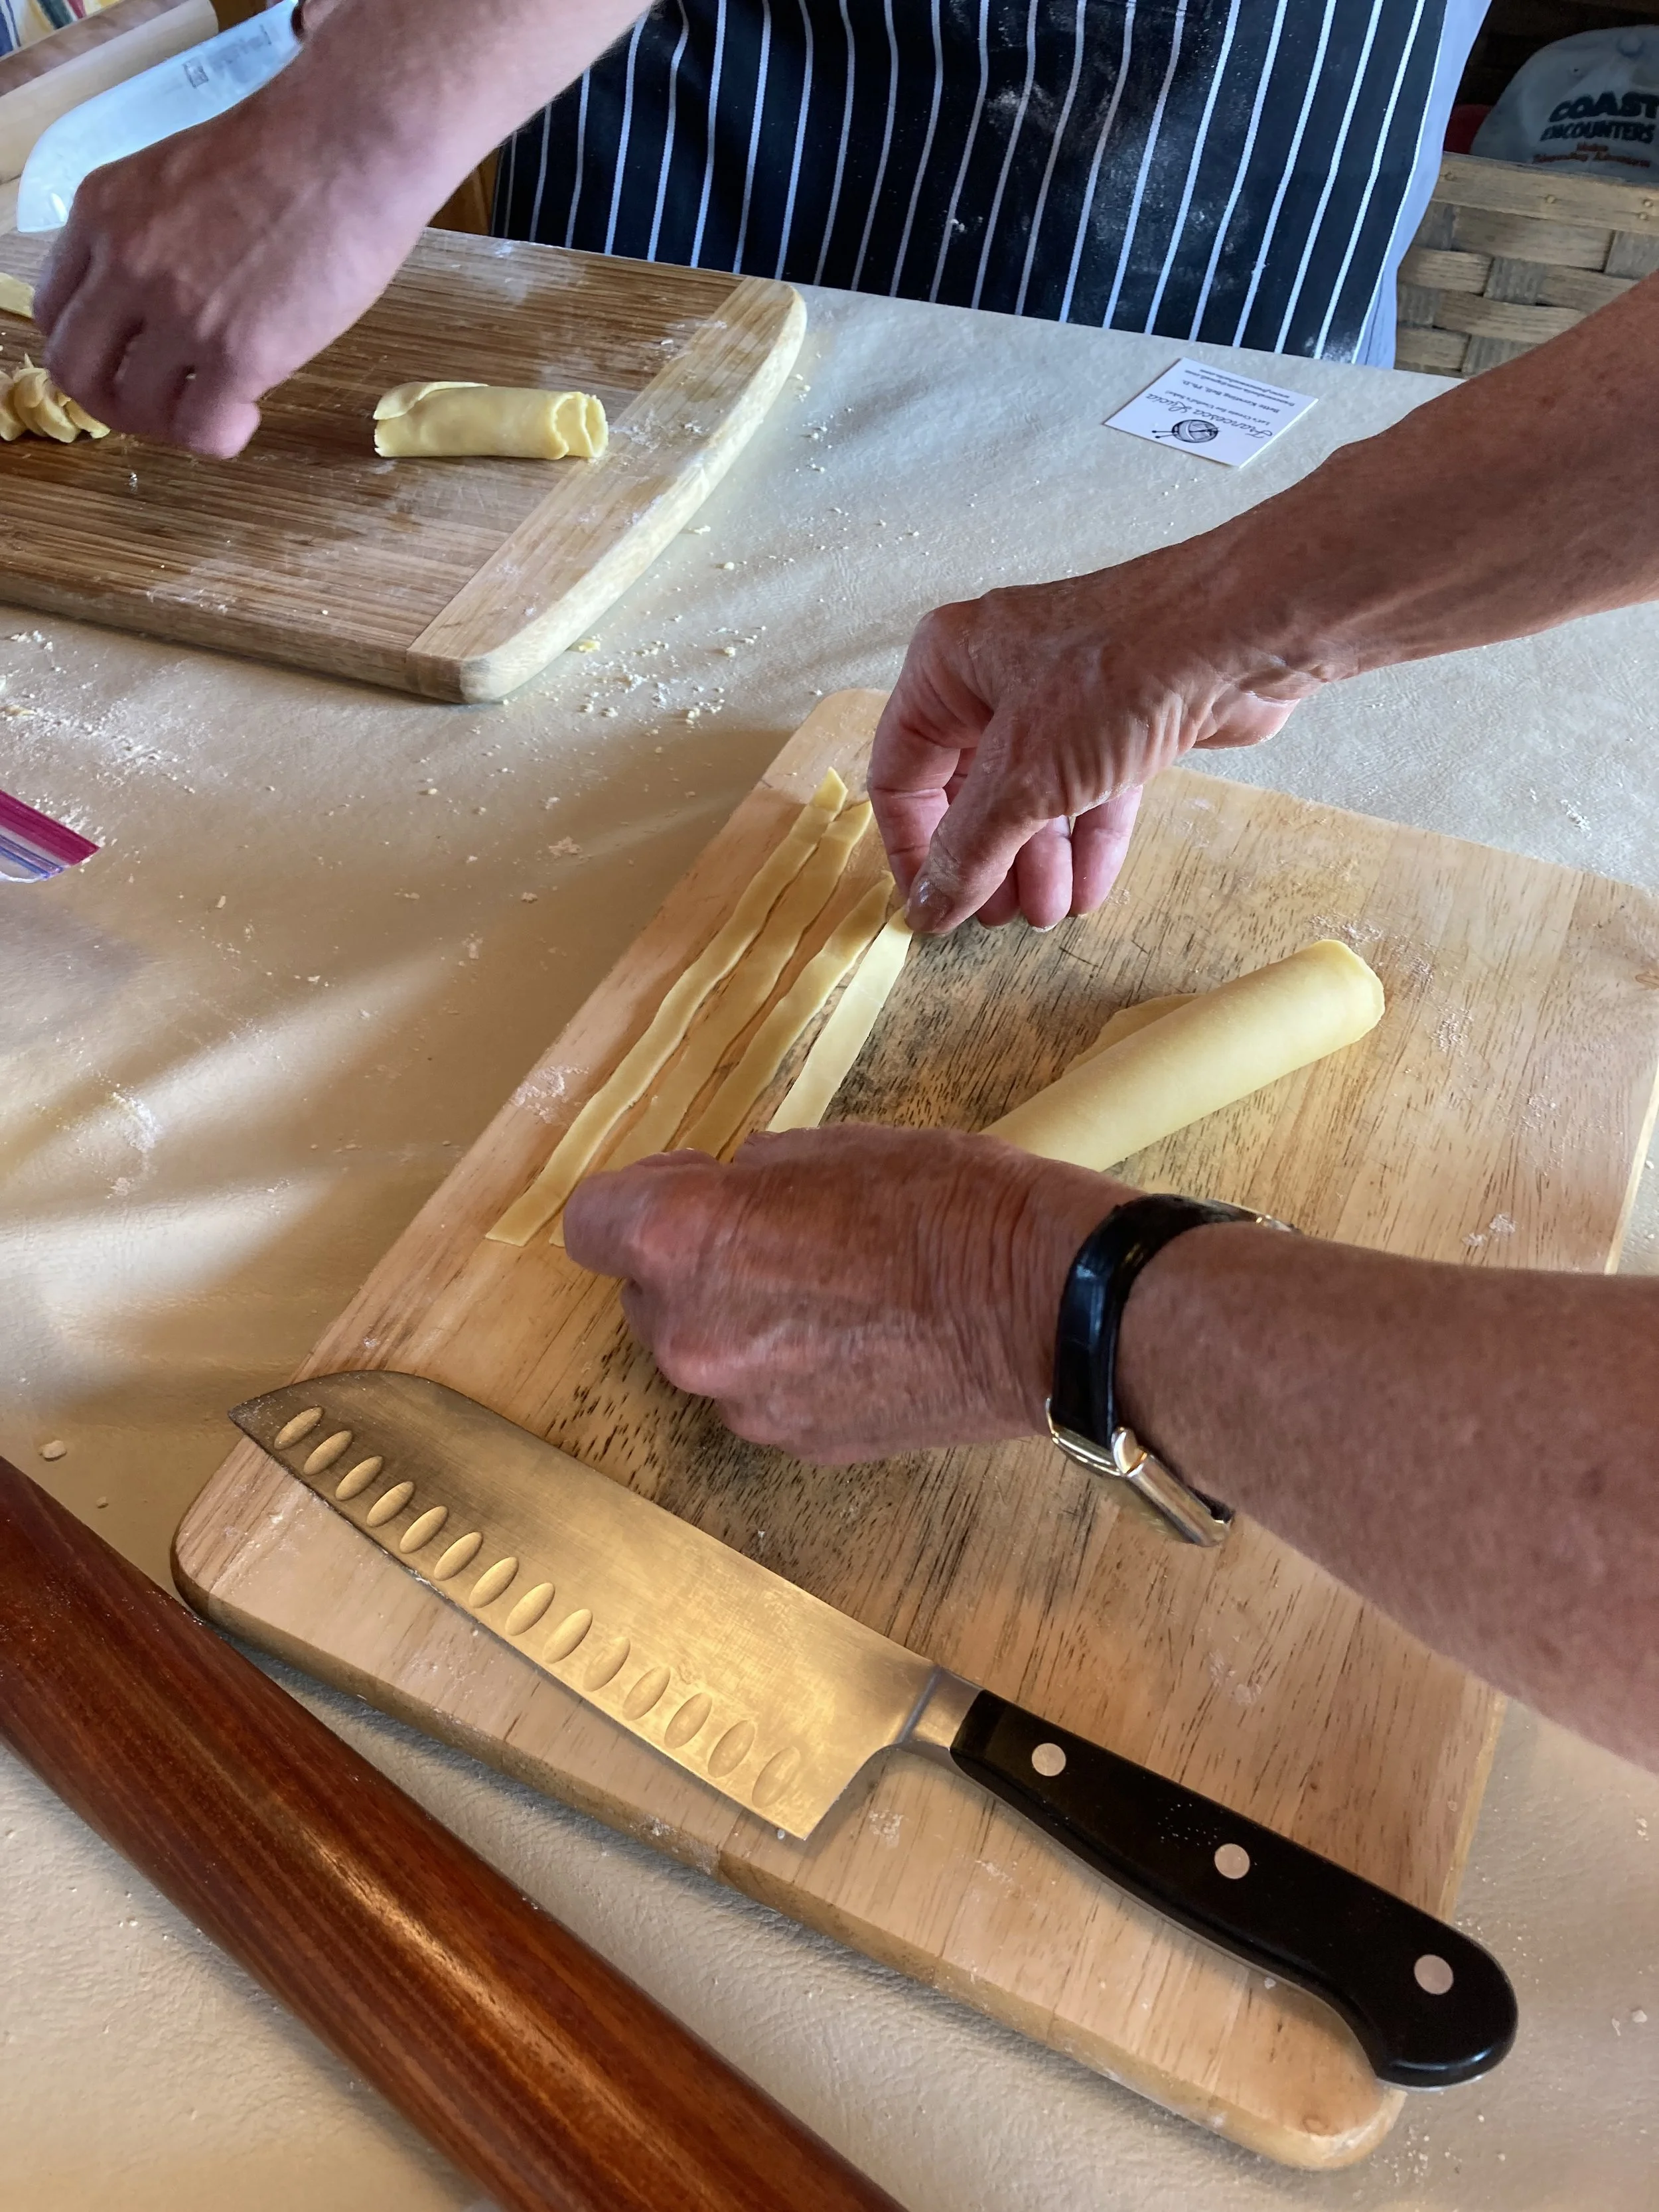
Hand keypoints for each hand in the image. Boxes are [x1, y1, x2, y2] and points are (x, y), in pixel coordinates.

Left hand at [34, 76, 433, 455]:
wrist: (351, 143)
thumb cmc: (291, 151)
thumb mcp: (179, 178)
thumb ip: (152, 236)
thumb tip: (164, 301)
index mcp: (103, 213)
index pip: (55, 310)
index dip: (92, 349)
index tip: (131, 358)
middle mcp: (126, 264)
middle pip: (77, 370)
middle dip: (114, 403)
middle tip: (163, 403)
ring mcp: (178, 312)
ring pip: (135, 409)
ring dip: (171, 423)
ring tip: (215, 405)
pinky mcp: (237, 354)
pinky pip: (202, 431)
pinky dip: (219, 437)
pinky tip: (249, 411)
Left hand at [563, 1126, 1126, 1461]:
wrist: (1045, 1307)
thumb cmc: (949, 1203)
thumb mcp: (835, 1146)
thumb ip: (752, 1176)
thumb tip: (731, 1191)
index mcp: (685, 1241)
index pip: (589, 1221)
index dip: (637, 1196)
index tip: (691, 1184)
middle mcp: (690, 1333)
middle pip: (643, 1292)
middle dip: (691, 1261)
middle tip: (777, 1232)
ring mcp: (741, 1401)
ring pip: (702, 1349)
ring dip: (738, 1316)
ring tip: (829, 1287)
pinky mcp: (793, 1442)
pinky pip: (758, 1392)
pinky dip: (786, 1364)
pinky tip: (856, 1334)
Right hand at [870, 547, 1325, 934]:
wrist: (1241, 636)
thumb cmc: (1123, 672)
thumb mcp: (1024, 775)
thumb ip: (970, 847)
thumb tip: (930, 904)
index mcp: (948, 668)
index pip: (901, 773)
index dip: (912, 848)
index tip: (933, 908)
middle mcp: (995, 678)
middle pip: (967, 793)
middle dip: (987, 861)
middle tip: (1002, 917)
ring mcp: (1060, 699)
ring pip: (1030, 799)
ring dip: (1037, 863)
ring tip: (1050, 913)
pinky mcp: (1118, 721)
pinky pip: (1086, 794)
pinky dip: (1086, 844)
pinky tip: (1089, 892)